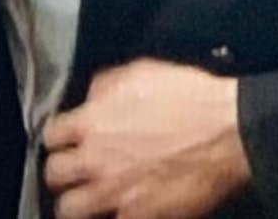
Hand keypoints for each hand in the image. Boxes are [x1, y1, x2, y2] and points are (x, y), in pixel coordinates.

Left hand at [43, 58, 250, 218]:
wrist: (227, 131)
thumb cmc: (186, 96)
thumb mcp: (137, 72)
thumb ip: (103, 87)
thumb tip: (91, 99)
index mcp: (91, 122)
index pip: (50, 135)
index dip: (56, 137)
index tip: (63, 139)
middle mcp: (97, 160)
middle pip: (53, 175)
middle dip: (59, 172)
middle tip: (70, 170)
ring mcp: (118, 193)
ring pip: (70, 211)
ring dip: (74, 203)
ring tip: (84, 198)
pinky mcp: (143, 216)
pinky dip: (111, 216)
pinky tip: (118, 208)